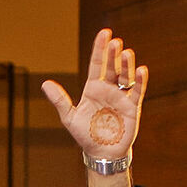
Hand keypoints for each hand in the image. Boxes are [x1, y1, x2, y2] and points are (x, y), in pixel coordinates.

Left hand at [44, 28, 146, 165]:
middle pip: (111, 67)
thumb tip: (45, 83)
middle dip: (113, 55)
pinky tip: (141, 70)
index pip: (97, 64)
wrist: (101, 153)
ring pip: (125, 76)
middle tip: (115, 42)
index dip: (100, 49)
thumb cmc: (85, 135)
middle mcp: (108, 89)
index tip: (104, 33)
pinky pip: (137, 91)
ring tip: (126, 53)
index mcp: (93, 88)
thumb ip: (59, 100)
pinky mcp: (132, 107)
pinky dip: (140, 81)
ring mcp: (121, 97)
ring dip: (126, 65)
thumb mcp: (69, 117)